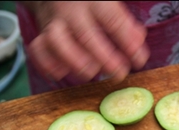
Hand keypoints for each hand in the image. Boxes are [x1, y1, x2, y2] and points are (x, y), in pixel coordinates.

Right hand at [23, 1, 149, 83]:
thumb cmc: (90, 6)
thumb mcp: (109, 6)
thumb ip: (125, 23)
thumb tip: (138, 41)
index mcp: (93, 1)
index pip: (112, 20)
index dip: (127, 41)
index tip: (139, 59)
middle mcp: (71, 11)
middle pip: (86, 35)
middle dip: (105, 58)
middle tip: (119, 73)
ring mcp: (54, 24)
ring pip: (58, 43)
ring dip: (76, 61)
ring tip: (91, 72)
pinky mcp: (41, 37)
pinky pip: (39, 51)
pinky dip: (49, 65)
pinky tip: (63, 73)